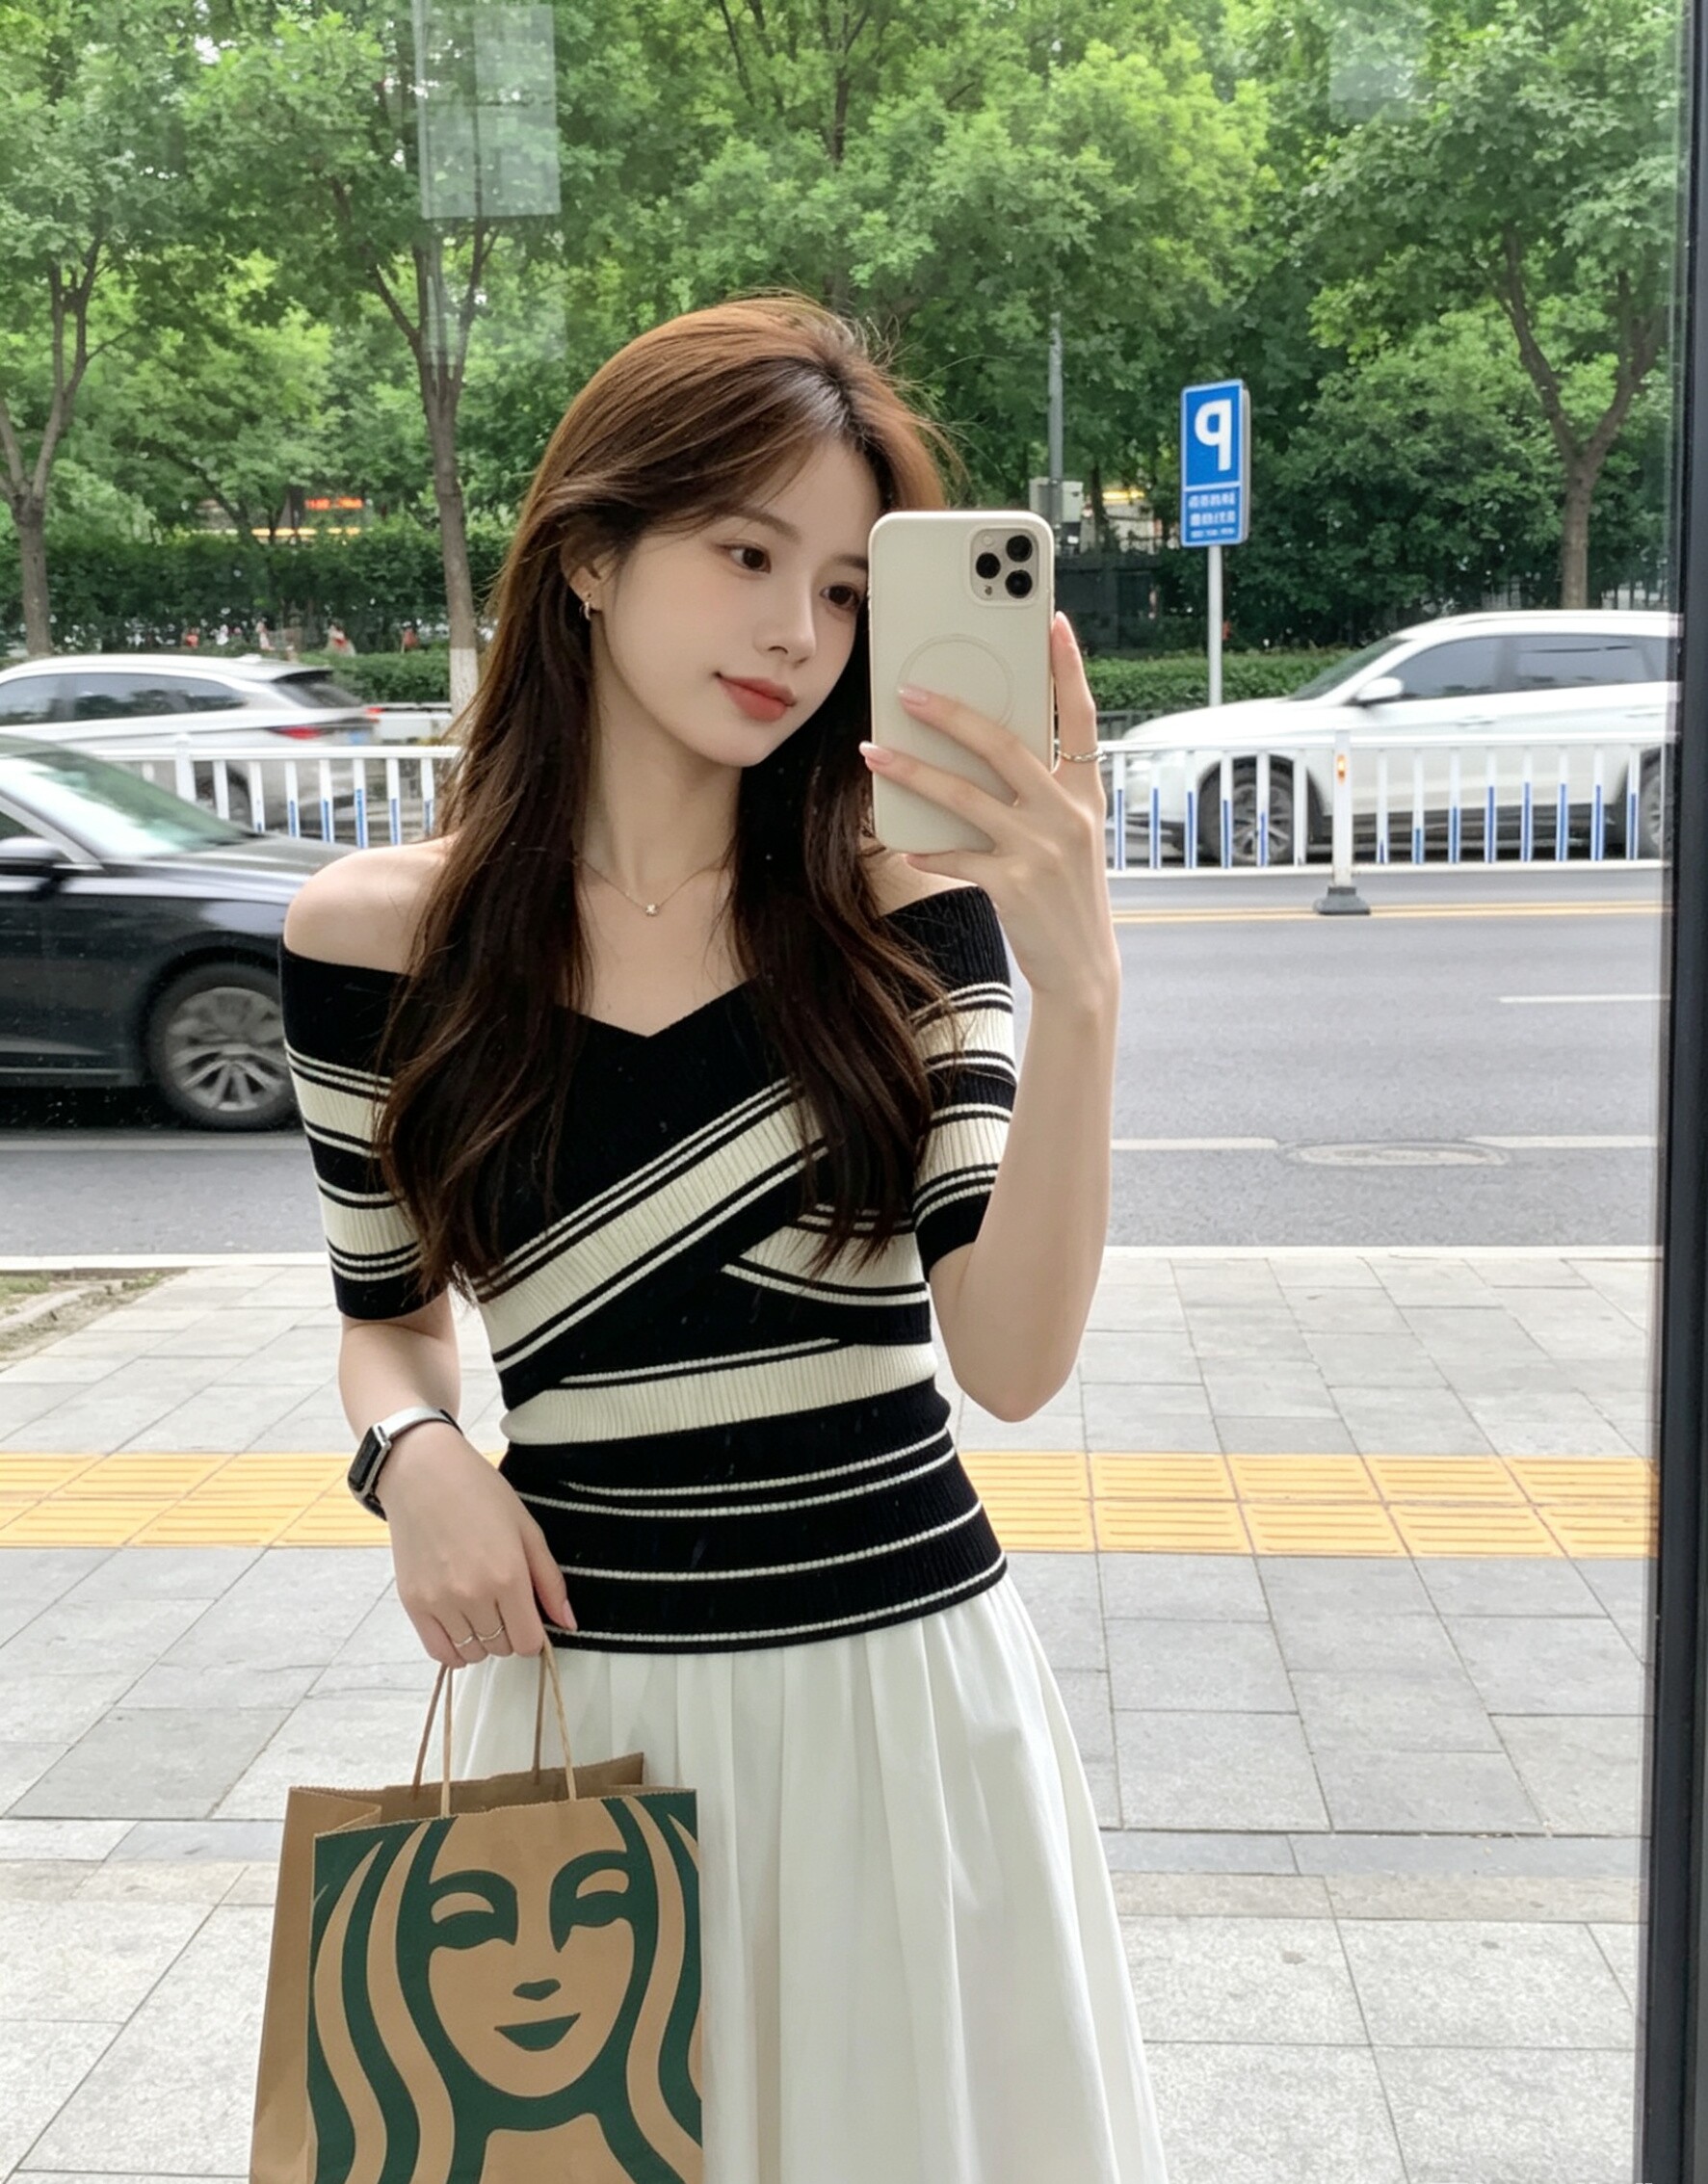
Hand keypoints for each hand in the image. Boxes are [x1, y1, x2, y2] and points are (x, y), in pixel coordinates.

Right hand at [375, 1424, 577, 1667]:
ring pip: (472, 1653)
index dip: (535, 1635)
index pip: (528, 1642)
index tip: (530, 1617)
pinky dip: (455, 1649)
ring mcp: (439, 1602)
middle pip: (501, 1648)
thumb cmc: (480, 1494)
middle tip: (504, 1604)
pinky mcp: (412, 1603)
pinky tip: (461, 1626)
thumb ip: (550, 1581)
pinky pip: (439, 1652)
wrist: (423, 1474)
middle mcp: (473, 1595)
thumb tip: (568, 1624)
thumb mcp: (527, 1529)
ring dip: (483, 1641)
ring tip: (481, 1610)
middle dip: (510, 1633)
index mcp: (508, 1576)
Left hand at [858, 610, 1117, 1006]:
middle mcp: (1068, 813)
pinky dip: (927, 849)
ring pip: (965, 795)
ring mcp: (1042, 849)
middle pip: (1004, 745)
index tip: (1053, 623)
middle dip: (952, 713)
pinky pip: (956, 856)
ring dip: (913, 772)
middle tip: (910, 691)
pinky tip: (906, 845)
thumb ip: (1041, 794)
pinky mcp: (1014, 885)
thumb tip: (982, 753)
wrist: (1085, 966)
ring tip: (874, 754)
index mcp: (1087, 791)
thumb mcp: (1072, 835)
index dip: (1068, 667)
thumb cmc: (1069, 894)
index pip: (1081, 715)